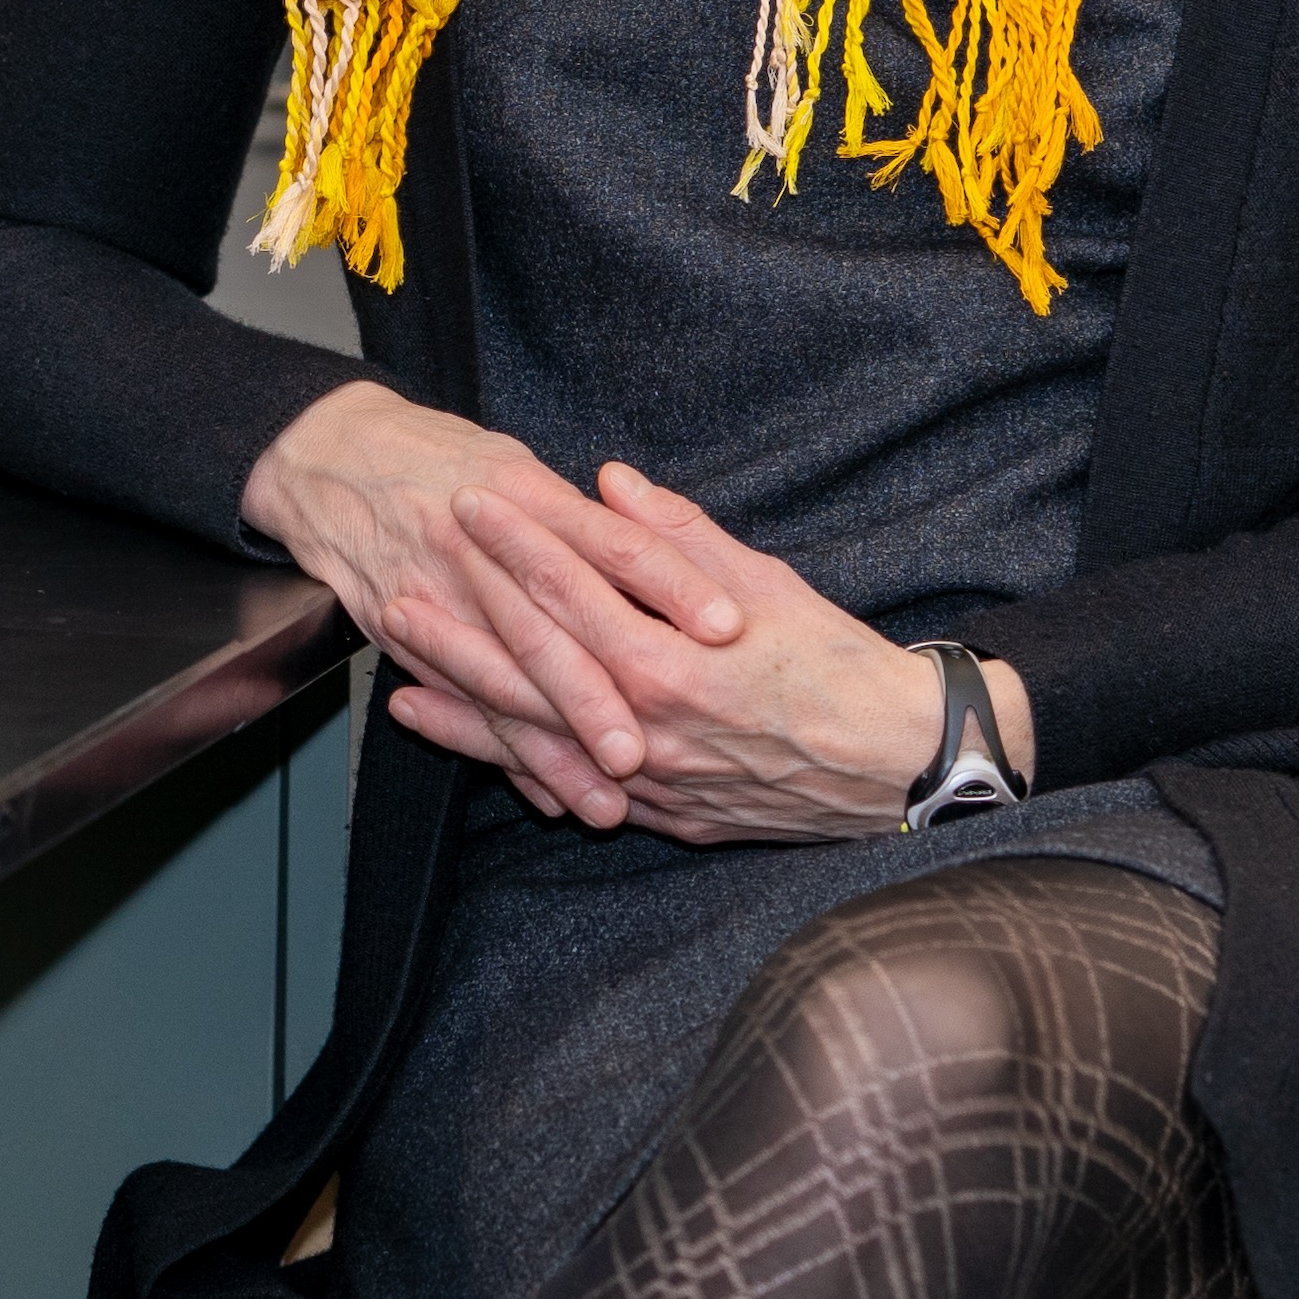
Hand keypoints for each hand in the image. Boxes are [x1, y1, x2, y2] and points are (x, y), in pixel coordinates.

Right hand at [239, 385, 747, 827]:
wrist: (333, 456)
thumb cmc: (443, 459)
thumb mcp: (521, 466)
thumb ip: (595, 510)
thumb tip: (662, 537)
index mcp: (528, 497)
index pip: (616, 543)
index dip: (672, 583)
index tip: (728, 626)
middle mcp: (482, 550)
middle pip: (552, 633)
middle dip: (597, 701)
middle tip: (650, 756)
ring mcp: (438, 595)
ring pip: (506, 688)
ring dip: (552, 753)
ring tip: (605, 806)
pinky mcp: (404, 632)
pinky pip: (464, 705)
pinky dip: (504, 755)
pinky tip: (545, 795)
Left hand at [441, 464, 1043, 848]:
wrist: (899, 763)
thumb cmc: (841, 666)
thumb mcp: (769, 585)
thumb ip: (678, 538)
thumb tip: (610, 482)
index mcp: (672, 662)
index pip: (571, 592)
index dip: (516, 544)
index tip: (471, 505)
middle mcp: (648, 729)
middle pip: (531, 673)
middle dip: (461, 631)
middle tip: (399, 592)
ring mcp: (651, 782)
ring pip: (537, 743)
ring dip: (463, 710)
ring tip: (400, 680)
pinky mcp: (665, 816)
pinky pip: (575, 793)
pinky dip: (518, 771)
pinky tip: (471, 753)